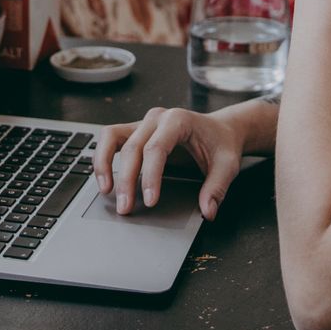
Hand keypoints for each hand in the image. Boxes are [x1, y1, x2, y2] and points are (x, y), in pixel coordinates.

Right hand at [92, 107, 243, 219]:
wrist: (220, 130)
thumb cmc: (221, 144)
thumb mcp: (228, 165)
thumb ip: (217, 188)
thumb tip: (207, 211)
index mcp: (179, 120)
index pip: (156, 148)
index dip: (149, 176)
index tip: (149, 201)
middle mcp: (157, 118)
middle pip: (132, 148)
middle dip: (126, 180)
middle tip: (126, 208)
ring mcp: (143, 123)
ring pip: (112, 137)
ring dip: (104, 164)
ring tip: (106, 191)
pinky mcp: (135, 132)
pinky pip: (111, 139)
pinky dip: (103, 157)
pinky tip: (105, 179)